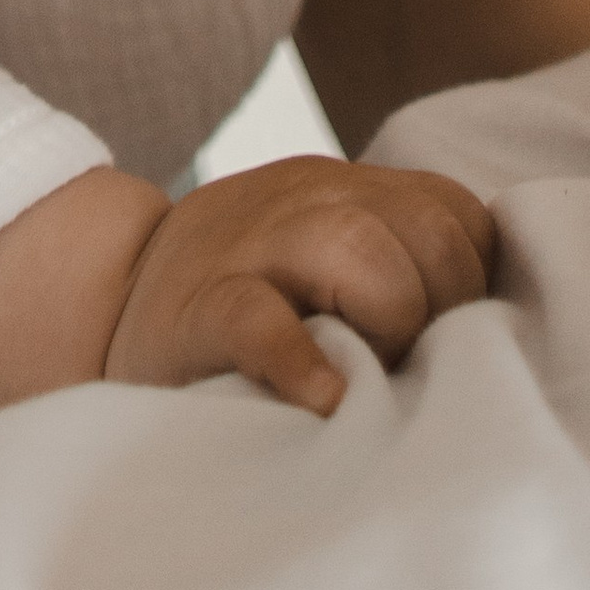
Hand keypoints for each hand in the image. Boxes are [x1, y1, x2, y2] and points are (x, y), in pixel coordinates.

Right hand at [105, 156, 495, 417]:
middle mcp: (309, 200)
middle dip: (442, 308)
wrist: (101, 298)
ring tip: (370, 383)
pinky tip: (323, 399)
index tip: (446, 341)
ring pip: (358, 248)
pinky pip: (262, 319)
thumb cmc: (242, 302)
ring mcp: (253, 246)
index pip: (455, 213)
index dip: (470, 282)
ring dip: (388, 320)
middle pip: (427, 229)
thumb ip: (390, 264)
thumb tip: (488, 329)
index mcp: (346, 190)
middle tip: (409, 370)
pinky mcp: (202, 306)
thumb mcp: (320, 259)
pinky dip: (301, 358)